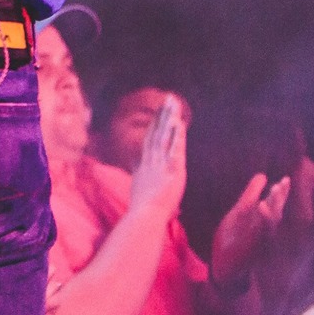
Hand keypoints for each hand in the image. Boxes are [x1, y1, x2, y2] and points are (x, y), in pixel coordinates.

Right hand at [128, 98, 187, 222]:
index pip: (150, 138)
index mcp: (145, 163)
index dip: (155, 123)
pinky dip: (176, 136)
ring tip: (174, 104)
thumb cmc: (142, 206)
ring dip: (169, 119)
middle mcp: (152, 160)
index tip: (160, 111)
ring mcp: (161, 164)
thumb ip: (137, 169)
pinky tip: (179, 124)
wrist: (144, 216)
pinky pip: (174, 148)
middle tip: (169, 98)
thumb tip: (133, 160)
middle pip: (157, 132)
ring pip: (165, 136)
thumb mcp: (137, 183)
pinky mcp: (171, 170)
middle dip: (163, 114)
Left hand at [210, 172, 291, 288]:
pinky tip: (257, 217)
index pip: (274, 206)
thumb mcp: (239, 212)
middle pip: (275, 216)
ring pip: (268, 230)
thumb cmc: (234, 237)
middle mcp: (263, 233)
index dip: (281, 194)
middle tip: (282, 184)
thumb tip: (262, 175)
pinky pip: (255, 243)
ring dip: (269, 216)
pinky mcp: (248, 254)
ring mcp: (257, 245)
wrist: (223, 265)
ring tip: (268, 199)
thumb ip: (250, 195)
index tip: (286, 180)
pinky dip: (257, 232)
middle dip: (278, 202)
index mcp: (262, 222)